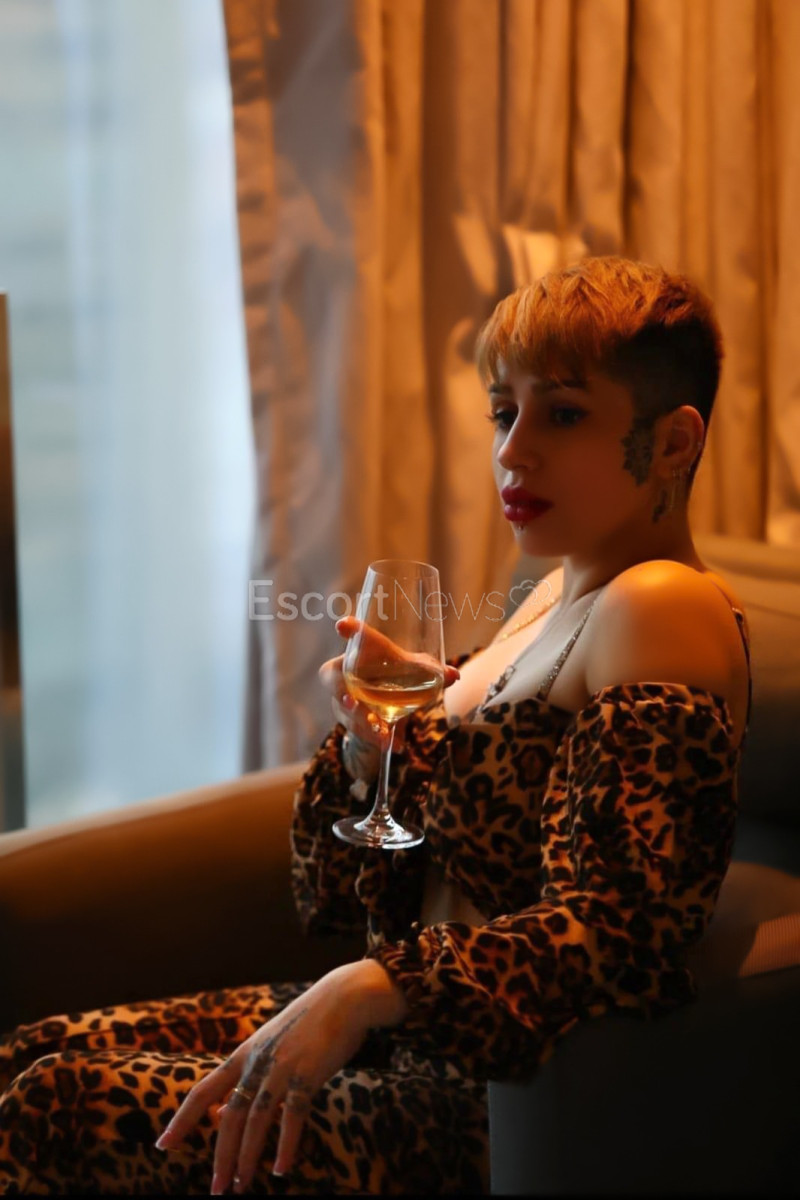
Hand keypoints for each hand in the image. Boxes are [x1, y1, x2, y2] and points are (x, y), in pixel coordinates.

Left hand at [153, 962, 407, 1192]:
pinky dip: (285, 1145)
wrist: (345, 997)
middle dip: (221, 1156)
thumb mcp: (272, 1040)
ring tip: (242, 1184)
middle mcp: (258, 1062)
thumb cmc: (310, 1021)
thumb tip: (224, 1111)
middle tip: (217, 1188)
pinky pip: (292, 1117)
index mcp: (245, 1053)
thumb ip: (250, 1072)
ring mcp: (282, 1068)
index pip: (203, 1091)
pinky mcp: (308, 1074)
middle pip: (229, 1116)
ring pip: (256, 1121)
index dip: (182, 1120)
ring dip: (247, 1157)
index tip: (163, 1146)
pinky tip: (282, 1168)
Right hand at [319, 616, 459, 750]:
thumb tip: (454, 675)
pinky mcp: (348, 719)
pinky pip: (357, 730)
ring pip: (345, 711)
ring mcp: (342, 697)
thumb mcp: (413, 672)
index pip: (353, 635)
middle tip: (350, 702)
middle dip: (339, 691)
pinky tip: (394, 746)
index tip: (342, 625)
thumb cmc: (394, 675)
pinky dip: (376, 739)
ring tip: (381, 732)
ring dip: (362, 722)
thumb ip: (432, 673)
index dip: (348, 629)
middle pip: (333, 678)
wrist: (383, 703)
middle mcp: (345, 673)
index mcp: (362, 651)